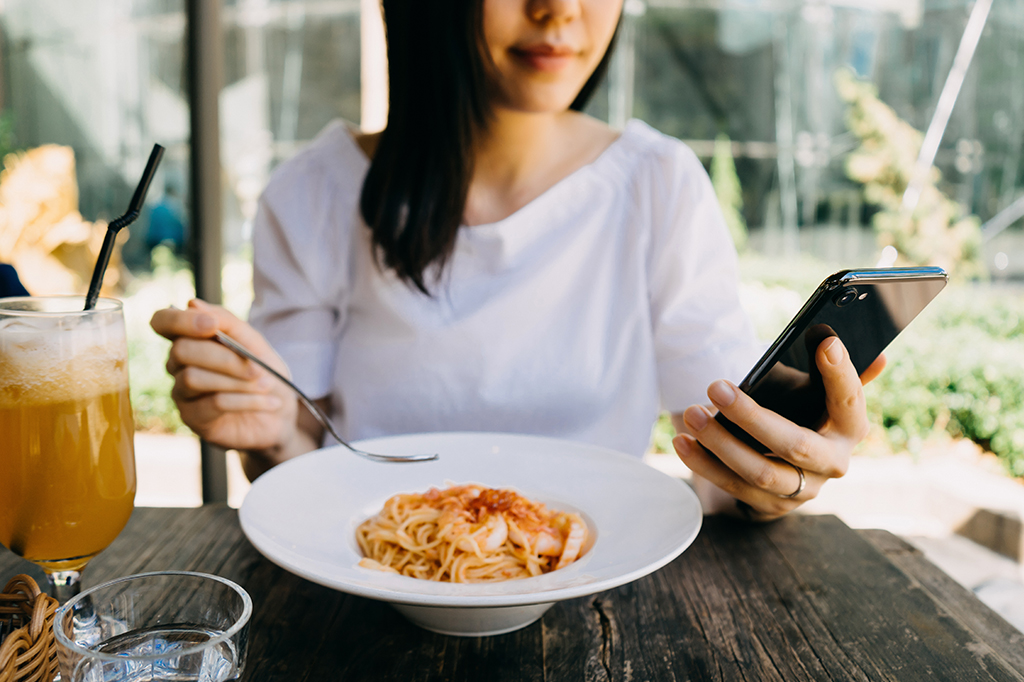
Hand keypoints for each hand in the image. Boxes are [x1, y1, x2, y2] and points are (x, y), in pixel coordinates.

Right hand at [149, 299, 298, 452]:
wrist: (280, 415)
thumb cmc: (264, 374)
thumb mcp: (254, 343)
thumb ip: (226, 323)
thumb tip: (192, 304)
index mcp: (191, 339)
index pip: (162, 322)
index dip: (179, 320)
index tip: (211, 326)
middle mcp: (178, 364)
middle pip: (182, 351)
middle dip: (225, 358)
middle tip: (260, 368)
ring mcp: (182, 393)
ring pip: (194, 378)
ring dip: (237, 381)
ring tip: (267, 385)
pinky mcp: (193, 418)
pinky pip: (213, 404)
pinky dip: (247, 400)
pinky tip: (268, 402)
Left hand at [672, 337, 885, 520]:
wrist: (790, 467)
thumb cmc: (802, 415)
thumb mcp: (816, 391)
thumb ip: (827, 370)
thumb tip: (829, 336)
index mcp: (850, 427)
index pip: (850, 399)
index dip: (841, 374)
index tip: (825, 344)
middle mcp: (833, 463)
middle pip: (795, 444)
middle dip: (751, 416)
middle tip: (715, 387)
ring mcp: (804, 489)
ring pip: (759, 471)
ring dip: (719, 442)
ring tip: (692, 414)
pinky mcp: (772, 505)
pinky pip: (734, 487)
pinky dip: (705, 464)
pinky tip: (683, 442)